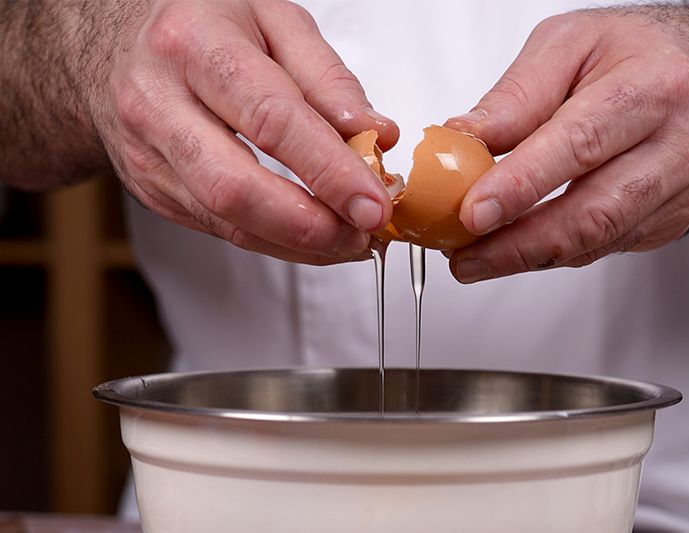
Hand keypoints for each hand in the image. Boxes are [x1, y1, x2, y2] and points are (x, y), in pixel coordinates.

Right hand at [87, 0, 397, 264]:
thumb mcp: (271, 17)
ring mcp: (149, 156)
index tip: (372, 202)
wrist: (111, 46)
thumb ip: (327, 77)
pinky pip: (220, 230)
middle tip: (363, 233)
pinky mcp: (153, 191)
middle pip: (236, 188)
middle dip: (311, 225)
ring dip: (299, 243)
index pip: (270, 119)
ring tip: (349, 240)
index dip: (327, 170)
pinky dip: (275, 240)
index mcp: (194, 45)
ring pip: (228, 222)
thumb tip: (373, 134)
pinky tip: (312, 236)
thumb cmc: (196, 24)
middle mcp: (159, 104)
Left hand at [445, 8, 688, 282]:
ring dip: (528, 257)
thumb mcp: (570, 43)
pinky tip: (518, 247)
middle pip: (593, 212)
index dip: (521, 185)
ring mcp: (682, 189)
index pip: (579, 144)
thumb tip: (465, 140)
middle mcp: (680, 143)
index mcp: (654, 86)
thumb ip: (517, 95)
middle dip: (518, 243)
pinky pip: (604, 246)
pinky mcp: (672, 220)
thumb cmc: (636, 53)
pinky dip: (554, 251)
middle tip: (464, 255)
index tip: (473, 212)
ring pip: (597, 240)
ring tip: (476, 258)